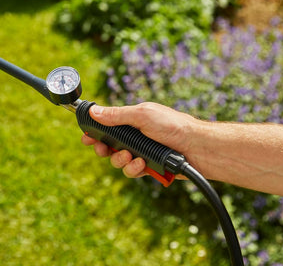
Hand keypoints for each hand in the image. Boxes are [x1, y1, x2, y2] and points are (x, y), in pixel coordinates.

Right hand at [81, 102, 196, 180]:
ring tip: (131, 157)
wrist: (196, 148)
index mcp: (132, 121)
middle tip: (104, 149)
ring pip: (118, 161)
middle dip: (104, 149)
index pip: (107, 126)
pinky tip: (142, 164)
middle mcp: (135, 136)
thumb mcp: (142, 116)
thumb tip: (95, 112)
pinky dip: (134, 169)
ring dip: (120, 160)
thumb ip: (117, 116)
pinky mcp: (148, 166)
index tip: (87, 138)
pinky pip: (132, 171)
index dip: (95, 133)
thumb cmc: (172, 126)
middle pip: (108, 146)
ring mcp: (141, 152)